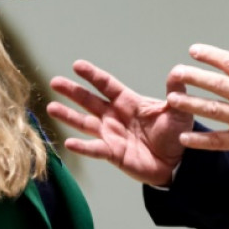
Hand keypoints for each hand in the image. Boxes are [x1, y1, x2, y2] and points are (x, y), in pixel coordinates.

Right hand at [47, 60, 193, 185]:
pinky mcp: (112, 153)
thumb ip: (175, 91)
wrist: (177, 162)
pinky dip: (82, 147)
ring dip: (69, 116)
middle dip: (73, 91)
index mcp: (129, 102)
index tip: (77, 65)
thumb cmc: (176, 134)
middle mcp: (115, 116)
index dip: (92, 75)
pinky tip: (68, 142)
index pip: (107, 85)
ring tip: (51, 107)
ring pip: (85, 123)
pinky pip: (95, 149)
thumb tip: (177, 70)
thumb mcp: (178, 111)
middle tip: (54, 82)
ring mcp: (111, 135)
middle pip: (90, 101)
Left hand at [167, 28, 228, 172]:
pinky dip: (201, 140)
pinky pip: (219, 141)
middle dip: (194, 76)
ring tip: (171, 100)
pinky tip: (184, 137)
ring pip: (213, 110)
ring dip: (191, 104)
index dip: (212, 55)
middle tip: (175, 72)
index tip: (194, 50)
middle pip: (217, 84)